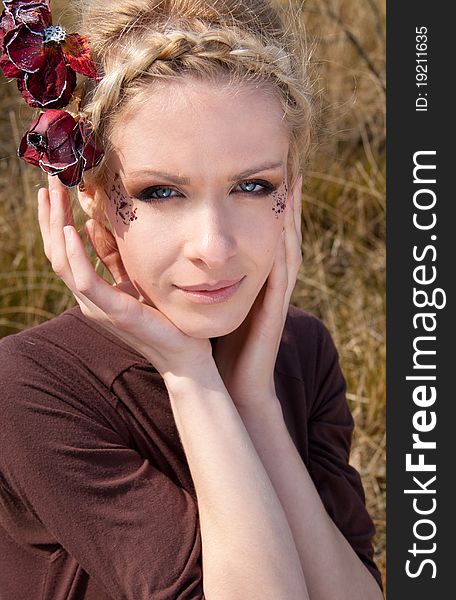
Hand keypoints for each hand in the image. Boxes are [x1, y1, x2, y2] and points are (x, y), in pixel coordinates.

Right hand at [37, 175, 211, 377]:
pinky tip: (71, 229)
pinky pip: (87, 281)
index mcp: (92, 291)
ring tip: (53, 195)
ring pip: (63, 263)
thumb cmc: (161, 316)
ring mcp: (99, 307)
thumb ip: (111, 256)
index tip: (53, 189)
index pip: (62, 251)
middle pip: (56, 252)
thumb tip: (91, 225)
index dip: (53, 220)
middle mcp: (88, 299)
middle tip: (48, 180)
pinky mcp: (116, 312)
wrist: (183, 352)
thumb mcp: (133, 278)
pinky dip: (75, 255)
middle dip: (50, 215)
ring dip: (56, 226)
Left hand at [213, 176, 302, 408]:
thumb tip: (170, 252)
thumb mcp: (205, 303)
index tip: (263, 173)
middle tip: (290, 165)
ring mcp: (273, 297)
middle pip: (280, 235)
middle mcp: (267, 283)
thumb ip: (195, 278)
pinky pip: (282, 276)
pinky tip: (285, 226)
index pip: (260, 234)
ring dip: (292, 218)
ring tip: (294, 184)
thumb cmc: (216, 345)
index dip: (263, 205)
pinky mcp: (273, 312)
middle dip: (286, 202)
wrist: (229, 384)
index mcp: (251, 279)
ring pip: (287, 249)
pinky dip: (286, 249)